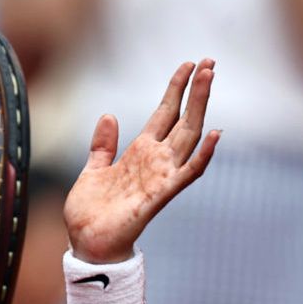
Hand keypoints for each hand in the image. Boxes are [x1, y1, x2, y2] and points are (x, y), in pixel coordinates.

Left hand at [63, 59, 220, 263]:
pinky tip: (216, 133)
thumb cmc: (91, 212)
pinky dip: (204, 155)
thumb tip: (109, 115)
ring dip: (201, 107)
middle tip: (210, 61)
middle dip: (196, 90)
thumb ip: (103, 145)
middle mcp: (155, 161)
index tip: (188, 65)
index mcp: (139, 152)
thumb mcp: (93, 169)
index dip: (176, 89)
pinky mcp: (160, 194)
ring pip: (189, 136)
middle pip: (183, 118)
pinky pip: (188, 173)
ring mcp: (161, 176)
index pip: (164, 114)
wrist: (86, 242)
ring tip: (210, 78)